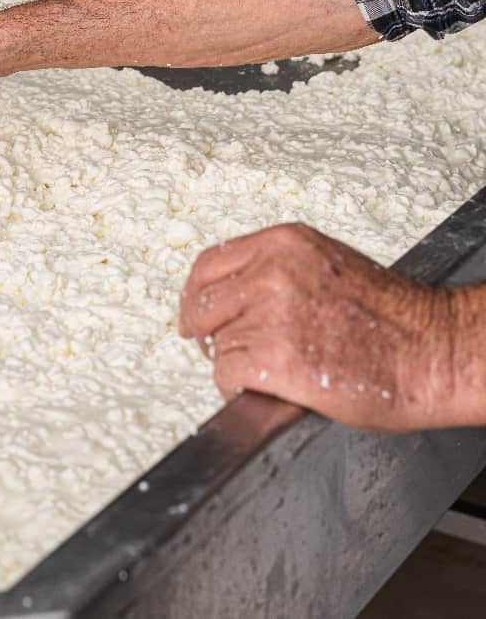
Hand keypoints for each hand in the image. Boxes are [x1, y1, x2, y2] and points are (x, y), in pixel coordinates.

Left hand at [179, 223, 469, 431]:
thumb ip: (277, 272)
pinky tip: (269, 389)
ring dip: (235, 364)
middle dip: (211, 334)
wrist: (436, 353)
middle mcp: (271, 272)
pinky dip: (238, 389)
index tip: (196, 317)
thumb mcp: (326, 267)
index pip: (209, 266)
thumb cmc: (395, 321)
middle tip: (232, 353)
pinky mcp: (271, 358)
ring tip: (273, 372)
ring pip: (217, 344)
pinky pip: (226, 375)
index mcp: (284, 244)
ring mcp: (270, 314)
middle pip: (204, 306)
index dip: (198, 297)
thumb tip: (236, 297)